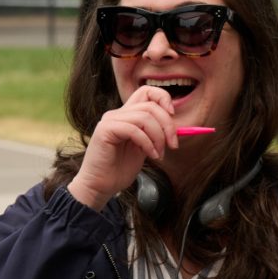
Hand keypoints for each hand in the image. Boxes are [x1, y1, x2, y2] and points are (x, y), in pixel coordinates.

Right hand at [68, 86, 176, 208]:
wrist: (100, 186)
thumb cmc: (120, 169)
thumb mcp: (145, 148)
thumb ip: (156, 134)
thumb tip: (177, 128)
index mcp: (126, 115)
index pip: (146, 91)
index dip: (163, 98)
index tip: (173, 115)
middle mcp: (117, 114)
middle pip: (150, 105)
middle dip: (168, 125)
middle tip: (173, 144)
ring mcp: (110, 120)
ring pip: (144, 117)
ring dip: (158, 137)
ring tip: (159, 154)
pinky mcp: (105, 130)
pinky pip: (134, 129)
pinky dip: (147, 143)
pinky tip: (151, 156)